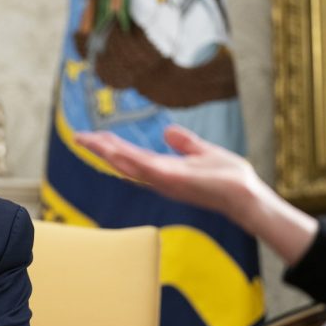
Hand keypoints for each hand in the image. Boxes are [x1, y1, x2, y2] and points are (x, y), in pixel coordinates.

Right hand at [75, 125, 260, 222]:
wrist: (247, 195)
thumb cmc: (229, 178)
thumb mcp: (204, 152)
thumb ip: (185, 143)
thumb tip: (168, 131)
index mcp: (164, 169)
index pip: (130, 155)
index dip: (110, 146)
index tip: (92, 136)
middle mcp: (159, 177)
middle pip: (122, 161)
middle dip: (100, 149)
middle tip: (78, 137)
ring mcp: (165, 180)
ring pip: (128, 164)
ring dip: (107, 153)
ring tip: (87, 141)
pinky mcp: (175, 180)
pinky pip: (147, 169)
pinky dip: (130, 161)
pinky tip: (115, 153)